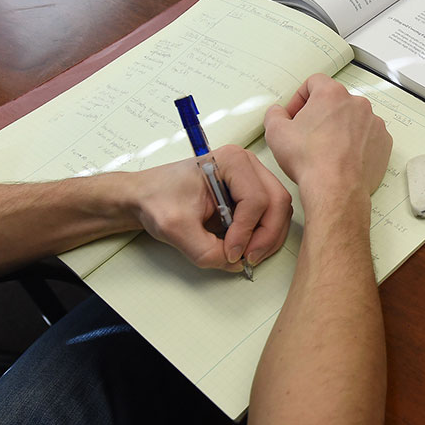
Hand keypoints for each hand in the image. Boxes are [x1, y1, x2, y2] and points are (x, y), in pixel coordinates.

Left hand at [130, 144, 292, 270]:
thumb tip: (234, 263)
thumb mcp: (175, 228)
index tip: (231, 253)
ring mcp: (252, 177)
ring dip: (268, 237)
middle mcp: (247, 165)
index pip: (255, 199)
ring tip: (246, 255)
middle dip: (266, 235)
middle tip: (248, 258)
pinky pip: (271, 214)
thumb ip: (206, 251)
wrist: (145, 196)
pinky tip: (245, 246)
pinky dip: (264, 235)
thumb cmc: (156, 198)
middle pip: (277, 202)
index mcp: (230, 161)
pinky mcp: (250, 192)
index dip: (246, 232)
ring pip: (279, 210)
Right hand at [264, 74, 391, 219]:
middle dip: (320, 114)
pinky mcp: (383, 142)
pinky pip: (368, 136)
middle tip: (308, 134)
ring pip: (353, 119)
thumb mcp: (276, 133)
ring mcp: (373, 123)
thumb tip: (277, 113)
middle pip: (335, 101)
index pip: (314, 82)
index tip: (295, 114)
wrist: (336, 188)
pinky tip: (343, 158)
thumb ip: (274, 115)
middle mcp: (357, 104)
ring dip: (340, 129)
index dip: (300, 98)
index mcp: (331, 94)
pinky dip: (357, 144)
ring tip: (326, 149)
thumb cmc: (311, 161)